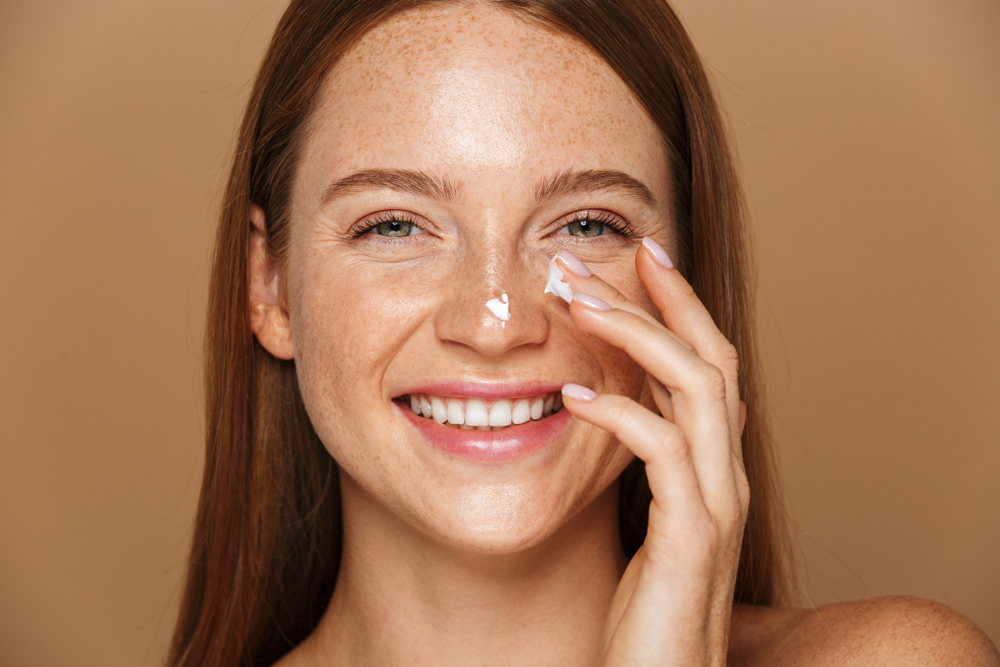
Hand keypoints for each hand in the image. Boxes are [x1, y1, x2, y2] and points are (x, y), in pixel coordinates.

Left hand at [556, 239, 748, 666]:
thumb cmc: (644, 610)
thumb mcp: (646, 522)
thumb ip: (644, 464)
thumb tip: (617, 406)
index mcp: (714, 467)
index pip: (709, 362)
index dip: (680, 303)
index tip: (640, 253)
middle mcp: (728, 476)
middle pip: (712, 358)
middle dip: (661, 299)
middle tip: (603, 254)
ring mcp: (718, 505)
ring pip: (698, 389)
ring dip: (637, 336)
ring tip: (575, 302)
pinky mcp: (694, 539)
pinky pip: (664, 452)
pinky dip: (619, 413)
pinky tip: (569, 396)